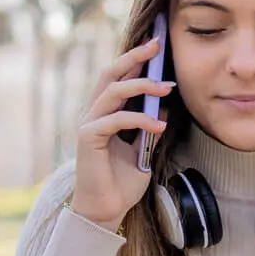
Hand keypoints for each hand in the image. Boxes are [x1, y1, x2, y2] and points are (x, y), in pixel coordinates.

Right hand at [68, 37, 171, 231]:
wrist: (106, 210)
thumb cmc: (122, 182)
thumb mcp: (144, 150)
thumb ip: (149, 127)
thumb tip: (164, 107)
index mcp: (105, 112)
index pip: (118, 77)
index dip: (135, 59)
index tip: (156, 44)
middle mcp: (94, 113)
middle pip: (111, 73)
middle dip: (134, 57)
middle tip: (157, 46)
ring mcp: (89, 124)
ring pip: (114, 91)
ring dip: (142, 86)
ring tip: (166, 88)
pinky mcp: (88, 138)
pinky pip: (116, 119)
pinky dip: (139, 119)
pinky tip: (158, 127)